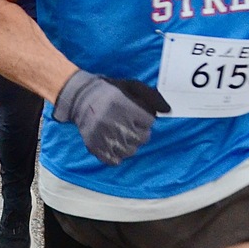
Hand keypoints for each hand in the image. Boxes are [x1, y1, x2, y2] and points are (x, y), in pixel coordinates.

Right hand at [54, 70, 170, 165]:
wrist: (80, 98)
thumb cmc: (110, 92)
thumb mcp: (131, 86)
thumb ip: (151, 96)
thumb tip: (168, 110)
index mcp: (123, 105)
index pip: (149, 122)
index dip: (146, 120)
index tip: (140, 117)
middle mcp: (113, 122)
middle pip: (142, 138)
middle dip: (141, 133)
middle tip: (133, 128)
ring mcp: (102, 136)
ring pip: (130, 151)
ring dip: (131, 145)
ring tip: (124, 136)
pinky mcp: (93, 146)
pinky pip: (113, 160)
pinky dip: (117, 156)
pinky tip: (115, 146)